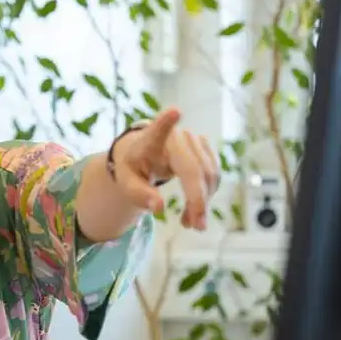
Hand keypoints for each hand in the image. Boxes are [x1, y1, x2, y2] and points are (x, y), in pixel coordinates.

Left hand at [110, 108, 219, 229]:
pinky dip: (207, 196)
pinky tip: (194, 212)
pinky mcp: (207, 151)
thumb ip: (139, 195)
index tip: (174, 111)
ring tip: (189, 224)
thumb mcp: (127, 183)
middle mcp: (178, 137)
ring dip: (203, 202)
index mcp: (151, 140)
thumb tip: (158, 208)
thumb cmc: (133, 167)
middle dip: (198, 200)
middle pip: (195, 169)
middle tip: (196, 227)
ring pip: (209, 175)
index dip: (166, 122)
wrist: (143, 154)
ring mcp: (196, 141)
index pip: (159, 129)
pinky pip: (213, 177)